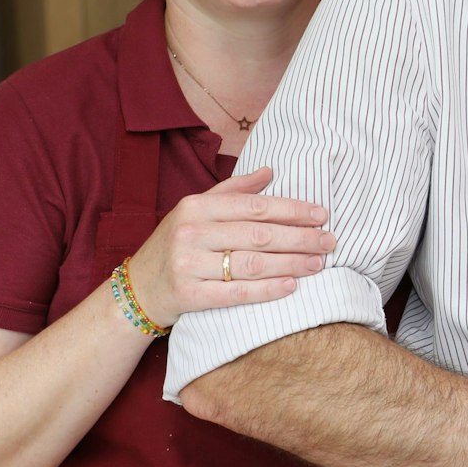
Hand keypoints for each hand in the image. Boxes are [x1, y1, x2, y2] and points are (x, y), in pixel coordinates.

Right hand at [123, 167, 330, 327]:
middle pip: (259, 235)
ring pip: (252, 264)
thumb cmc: (176, 244)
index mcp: (196, 206)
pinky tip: (292, 286)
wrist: (138, 288)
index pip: (255, 207)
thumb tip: (270, 171)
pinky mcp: (190, 295)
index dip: (293, 210)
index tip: (322, 215)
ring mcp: (189, 265)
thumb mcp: (196, 210)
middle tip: (329, 241)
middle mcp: (191, 233)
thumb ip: (233, 190)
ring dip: (291, 263)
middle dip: (300, 238)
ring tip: (318, 263)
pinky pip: (237, 293)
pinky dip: (268, 290)